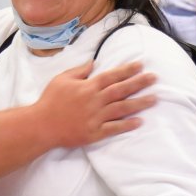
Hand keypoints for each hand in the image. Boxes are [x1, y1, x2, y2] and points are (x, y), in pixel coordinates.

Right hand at [37, 61, 156, 147]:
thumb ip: (79, 70)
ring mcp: (96, 117)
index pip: (112, 76)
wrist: (41, 125)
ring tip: (154, 99)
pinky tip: (140, 121)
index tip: (141, 65)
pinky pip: (114, 128)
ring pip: (122, 108)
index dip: (127, 70)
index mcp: (88, 86)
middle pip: (121, 90)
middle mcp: (95, 101)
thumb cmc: (50, 100)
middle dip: (139, 83)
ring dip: (139, 103)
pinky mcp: (95, 133)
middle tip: (155, 78)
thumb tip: (93, 62)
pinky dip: (127, 125)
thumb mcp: (62, 79)